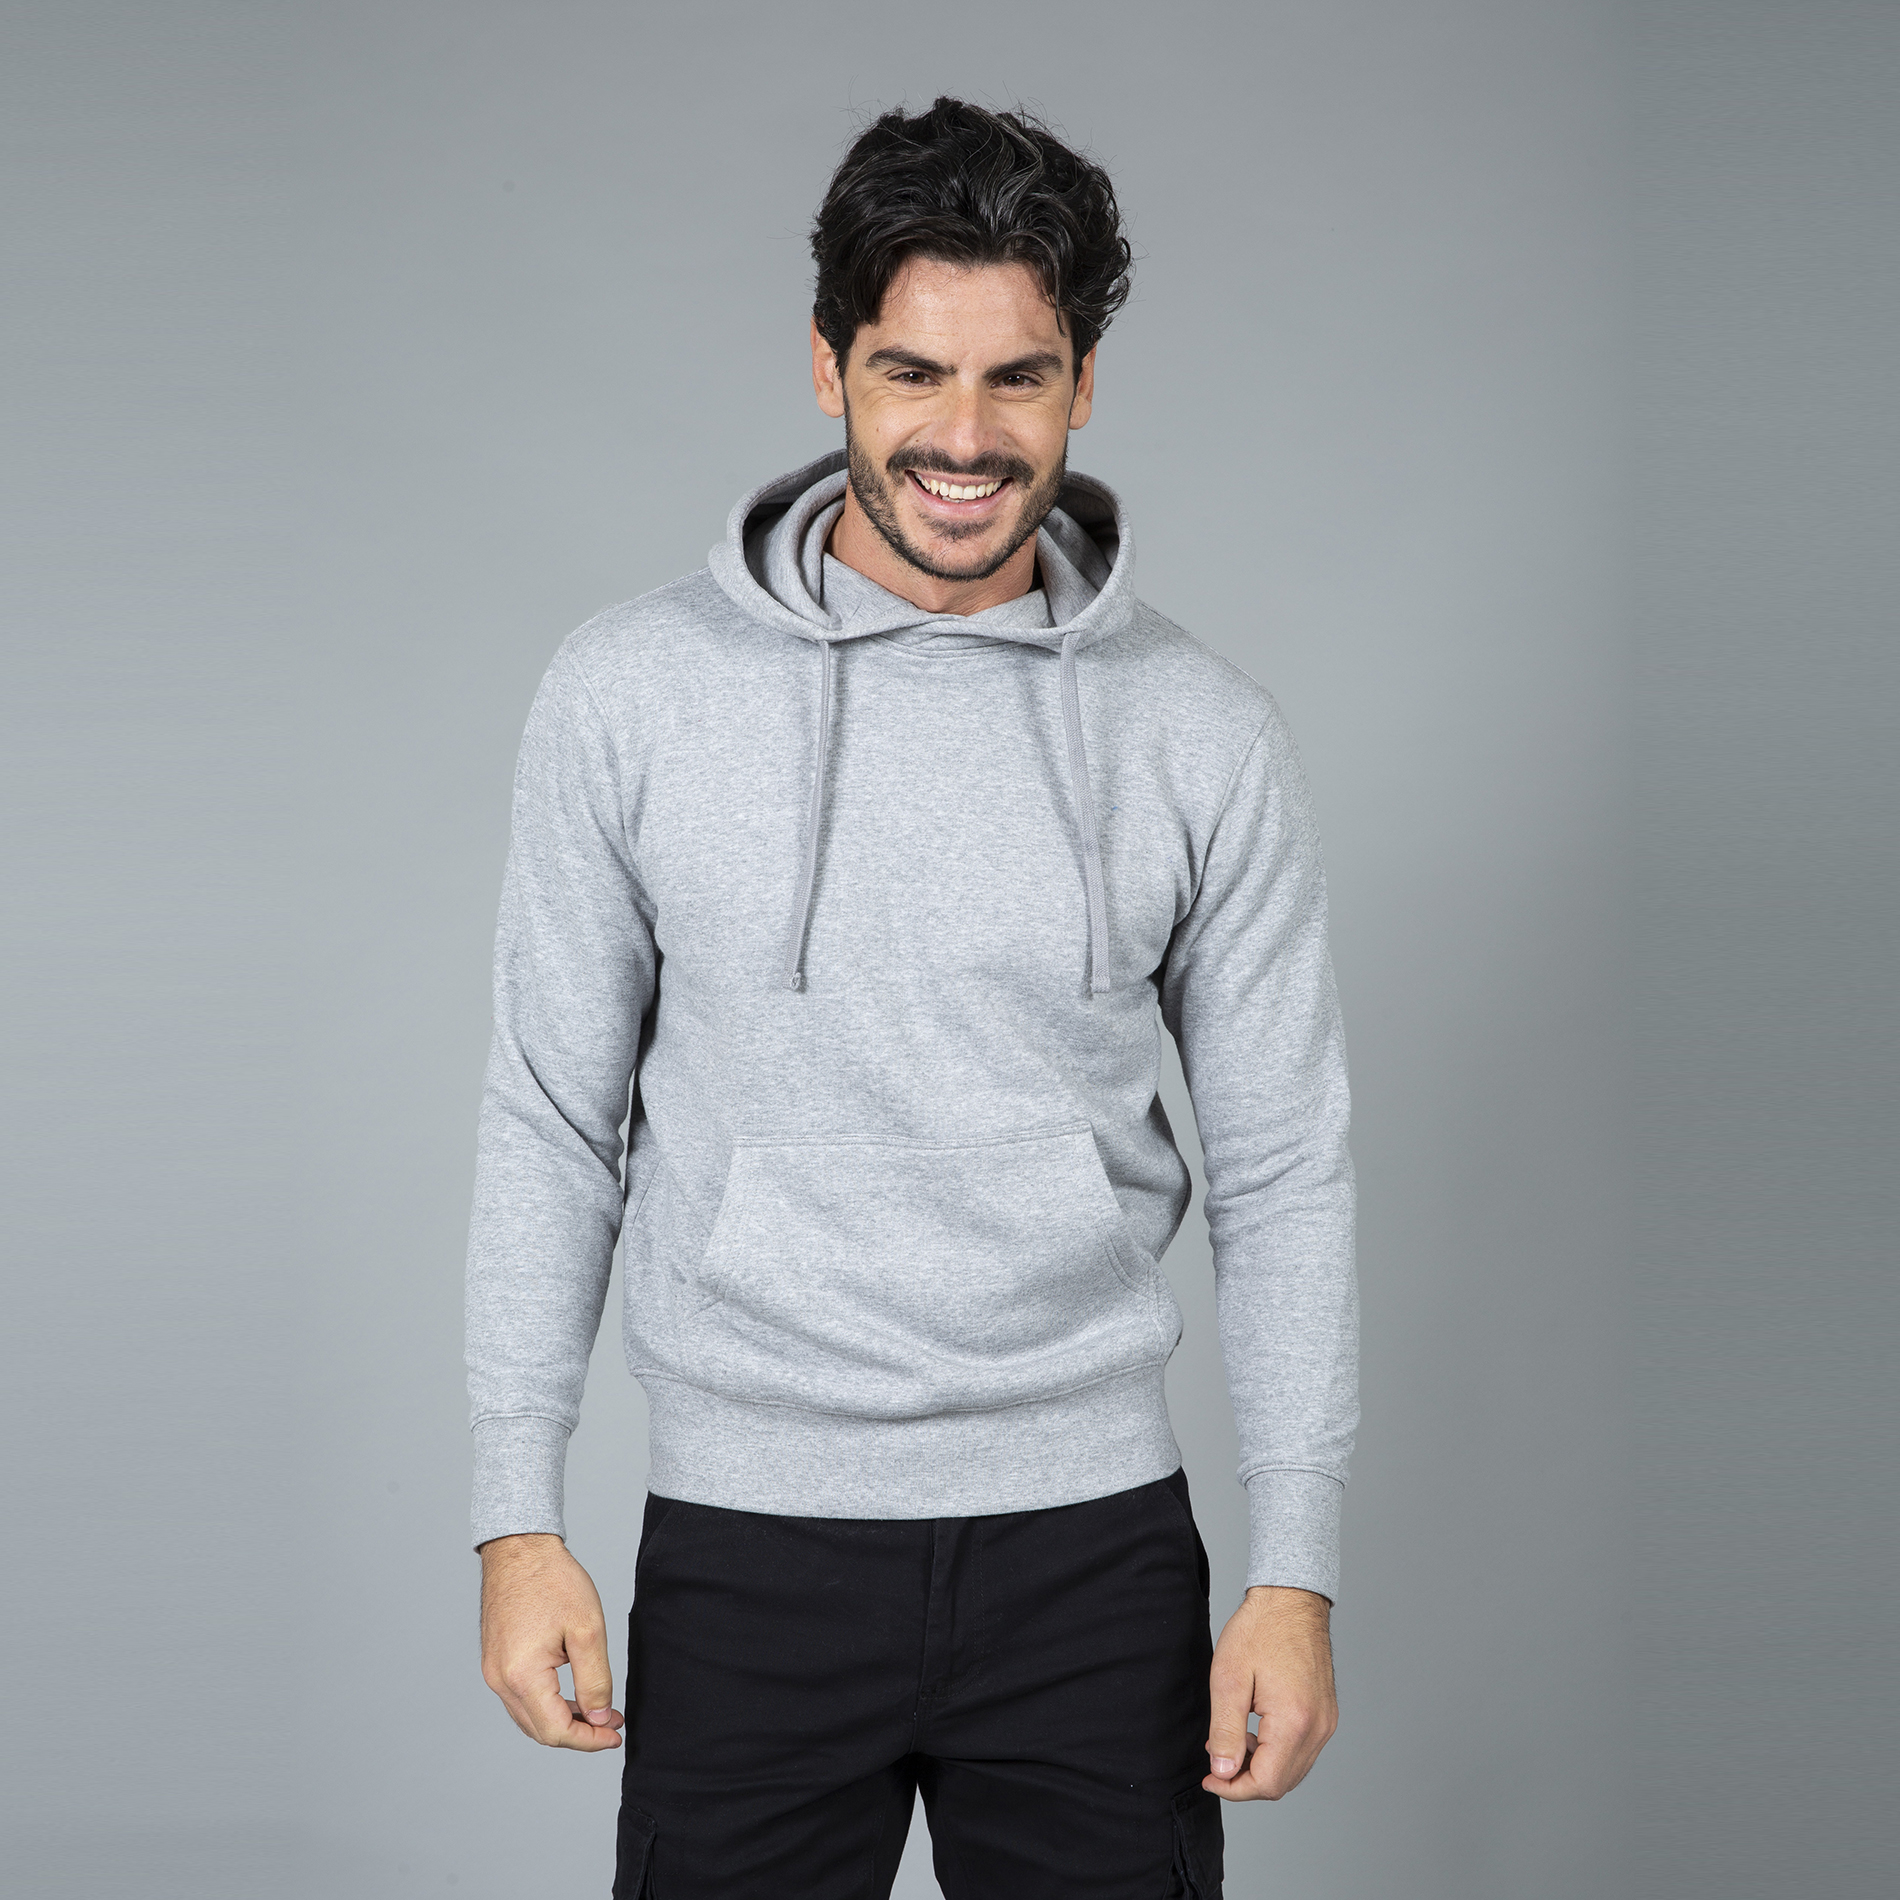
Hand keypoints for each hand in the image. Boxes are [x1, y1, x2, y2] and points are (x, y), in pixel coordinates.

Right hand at [478, 1532, 623, 1750]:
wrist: (520, 1549)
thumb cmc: (552, 1580)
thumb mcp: (588, 1629)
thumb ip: (595, 1680)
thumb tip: (601, 1718)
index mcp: (522, 1676)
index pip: (556, 1731)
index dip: (589, 1740)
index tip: (616, 1736)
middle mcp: (500, 1680)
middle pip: (540, 1730)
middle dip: (579, 1734)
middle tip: (612, 1724)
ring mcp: (493, 1672)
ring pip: (529, 1717)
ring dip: (563, 1721)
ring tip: (598, 1711)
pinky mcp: (495, 1661)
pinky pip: (521, 1698)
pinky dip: (547, 1704)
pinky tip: (571, 1695)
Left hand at [1203, 1584, 1336, 1800]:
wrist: (1291, 1599)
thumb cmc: (1260, 1630)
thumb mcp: (1229, 1679)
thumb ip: (1226, 1732)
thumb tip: (1223, 1774)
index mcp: (1296, 1721)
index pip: (1266, 1783)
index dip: (1234, 1789)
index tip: (1209, 1778)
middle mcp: (1319, 1728)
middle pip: (1282, 1783)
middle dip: (1245, 1781)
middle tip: (1216, 1759)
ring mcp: (1326, 1722)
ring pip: (1293, 1770)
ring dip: (1261, 1767)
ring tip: (1233, 1740)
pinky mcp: (1326, 1714)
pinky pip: (1303, 1752)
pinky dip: (1277, 1753)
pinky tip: (1255, 1731)